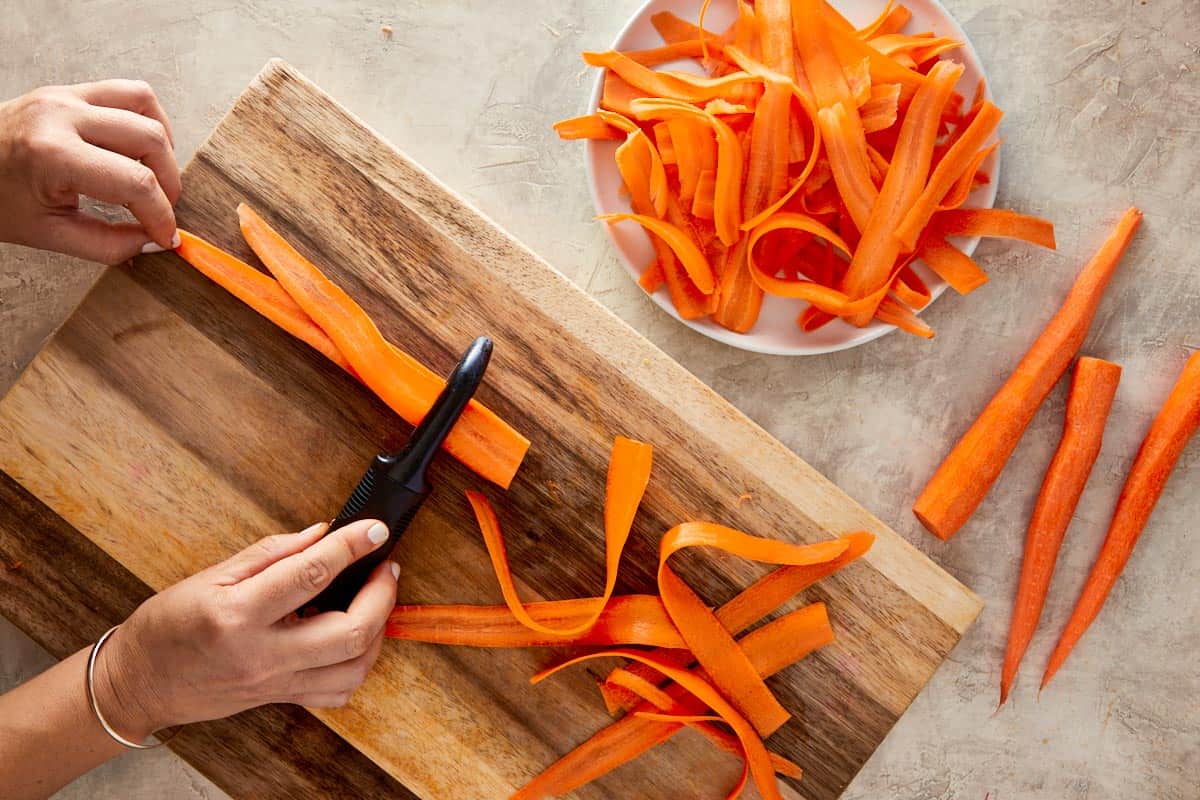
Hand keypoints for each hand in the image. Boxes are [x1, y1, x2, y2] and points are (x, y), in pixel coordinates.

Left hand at [0, 80, 181, 263]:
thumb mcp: (49, 234)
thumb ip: (108, 244)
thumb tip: (154, 243)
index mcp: (52, 154)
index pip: (134, 183)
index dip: (160, 215)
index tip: (164, 236)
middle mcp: (61, 115)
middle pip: (149, 140)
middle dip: (168, 183)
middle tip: (160, 211)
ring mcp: (64, 95)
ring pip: (145, 106)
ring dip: (162, 146)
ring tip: (155, 177)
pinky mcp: (68, 90)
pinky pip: (127, 92)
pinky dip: (147, 119)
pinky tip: (141, 148)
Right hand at [91, 519, 399, 738]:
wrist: (139, 682)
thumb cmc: (168, 625)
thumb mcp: (211, 575)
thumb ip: (272, 552)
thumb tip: (322, 533)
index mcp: (239, 614)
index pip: (311, 573)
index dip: (351, 546)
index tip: (374, 529)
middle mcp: (263, 654)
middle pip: (349, 631)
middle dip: (381, 594)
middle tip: (386, 567)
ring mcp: (275, 682)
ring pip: (353, 668)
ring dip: (378, 631)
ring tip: (377, 599)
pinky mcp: (281, 698)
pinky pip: (338, 692)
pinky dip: (359, 664)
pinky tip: (357, 637)